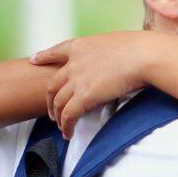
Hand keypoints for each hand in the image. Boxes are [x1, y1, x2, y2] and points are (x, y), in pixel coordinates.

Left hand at [31, 31, 168, 136]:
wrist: (143, 55)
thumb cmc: (139, 48)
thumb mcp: (114, 43)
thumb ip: (104, 53)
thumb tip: (113, 61)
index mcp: (80, 46)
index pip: (55, 51)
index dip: (43, 57)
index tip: (34, 60)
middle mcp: (73, 63)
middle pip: (53, 84)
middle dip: (50, 100)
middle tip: (52, 110)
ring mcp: (77, 80)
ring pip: (58, 103)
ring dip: (58, 117)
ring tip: (61, 126)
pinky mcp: (85, 96)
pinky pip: (69, 115)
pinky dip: (66, 126)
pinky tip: (68, 133)